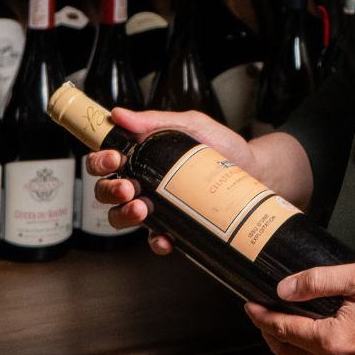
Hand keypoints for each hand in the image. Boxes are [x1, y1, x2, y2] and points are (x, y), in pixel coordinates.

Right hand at [87, 107, 254, 253]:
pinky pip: (156, 239)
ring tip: (141, 208)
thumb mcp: (191, 125)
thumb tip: (120, 113)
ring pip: (121, 217)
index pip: (106, 161)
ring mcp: (157, 206)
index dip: (100, 161)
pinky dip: (157, 241)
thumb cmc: (222, 147)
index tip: (115, 159)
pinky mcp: (175, 226)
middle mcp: (144, 182)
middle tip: (128, 187)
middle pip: (105, 191)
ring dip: (124, 215)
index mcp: (143, 156)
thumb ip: (155, 120)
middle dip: (109, 190)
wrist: (254, 170)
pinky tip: (165, 236)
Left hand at [244, 260, 354, 354]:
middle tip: (261, 316)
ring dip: (288, 349)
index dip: (262, 317)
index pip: (284, 331)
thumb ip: (318, 281)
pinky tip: (314, 340)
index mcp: (333, 341)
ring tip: (281, 328)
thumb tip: (285, 288)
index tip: (250, 306)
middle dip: (270, 336)